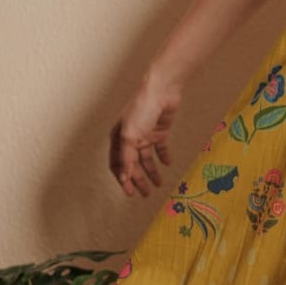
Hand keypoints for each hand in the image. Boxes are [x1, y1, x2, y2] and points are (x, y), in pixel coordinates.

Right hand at [109, 71, 180, 197]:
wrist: (161, 90)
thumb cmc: (141, 109)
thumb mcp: (130, 135)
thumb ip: (127, 158)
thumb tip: (124, 178)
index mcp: (118, 139)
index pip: (118, 164)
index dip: (123, 179)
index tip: (130, 193)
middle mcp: (130, 138)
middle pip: (133, 164)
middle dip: (138, 180)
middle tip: (146, 194)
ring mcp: (145, 135)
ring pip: (146, 159)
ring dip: (151, 172)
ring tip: (158, 184)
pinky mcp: (159, 131)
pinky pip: (160, 148)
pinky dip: (163, 156)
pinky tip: (168, 164)